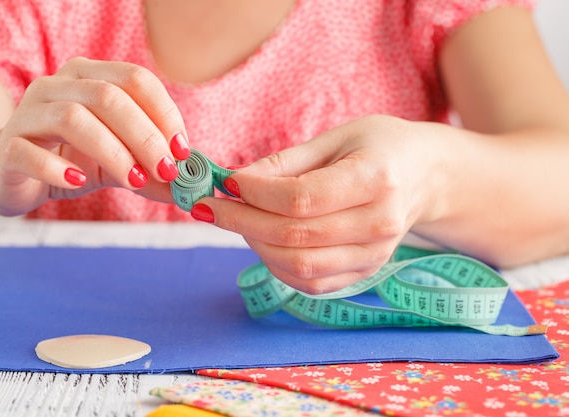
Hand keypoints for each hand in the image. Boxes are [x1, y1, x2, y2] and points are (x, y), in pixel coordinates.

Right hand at [0, 57, 189, 215]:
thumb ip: (151, 172)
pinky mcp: (7, 147)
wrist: (12, 175)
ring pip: (73, 118)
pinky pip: (29, 151)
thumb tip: (189, 190)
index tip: (182, 149)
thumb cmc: (71, 160)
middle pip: (108, 97)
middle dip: (145, 136)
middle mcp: (56, 85)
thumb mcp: (118, 163)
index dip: (164, 113)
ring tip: (133, 180)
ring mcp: (28, 113)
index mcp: (89, 76)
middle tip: (165, 170)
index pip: (135, 79)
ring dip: (112, 152)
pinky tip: (80, 183)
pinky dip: (58, 168)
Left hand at [198, 115, 447, 293]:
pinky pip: (311, 282)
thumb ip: (286, 162)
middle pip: (295, 236)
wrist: (425, 177)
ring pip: (299, 265)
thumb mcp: (337, 137)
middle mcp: (379, 222)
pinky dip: (277, 265)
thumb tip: (236, 180)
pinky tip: (263, 240)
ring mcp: (375, 254)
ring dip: (256, 244)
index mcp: (376, 178)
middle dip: (242, 222)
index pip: (301, 198)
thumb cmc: (380, 147)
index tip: (226, 182)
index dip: (256, 194)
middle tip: (211, 207)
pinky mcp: (366, 271)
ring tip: (238, 220)